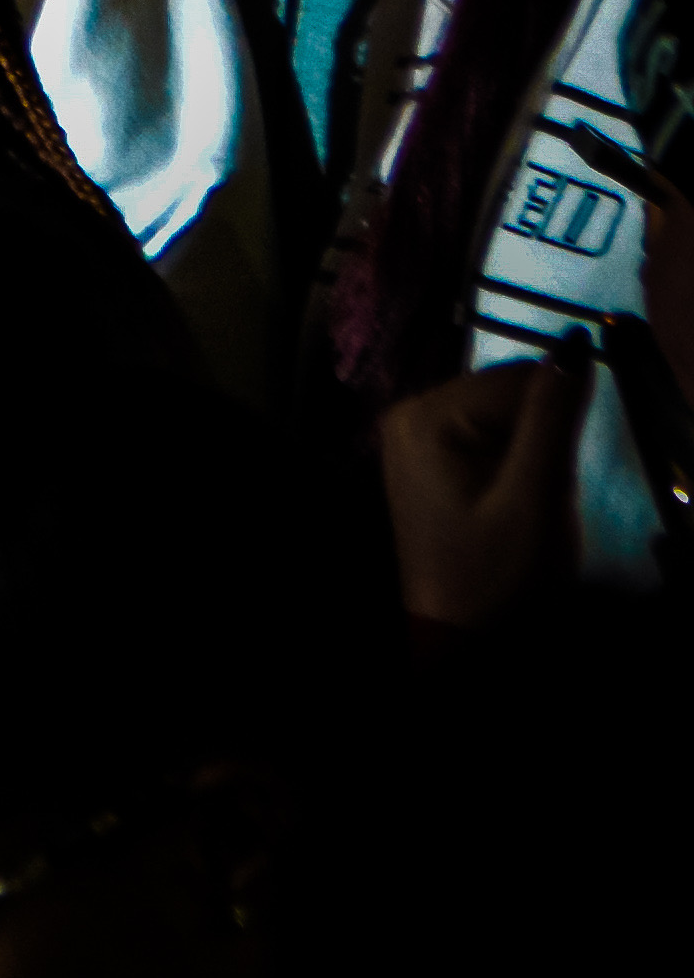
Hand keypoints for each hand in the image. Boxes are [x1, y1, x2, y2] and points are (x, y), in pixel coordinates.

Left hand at [381, 345, 594, 631]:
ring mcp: (412, 436)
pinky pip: (487, 439)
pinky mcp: (428, 460)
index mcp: (423, 415)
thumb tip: (569, 345)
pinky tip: (505, 503)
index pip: (516, 378)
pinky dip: (511, 464)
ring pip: (502, 418)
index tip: (551, 470)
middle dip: (536, 438)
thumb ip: (551, 418)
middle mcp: (407, 413)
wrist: (463, 633)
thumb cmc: (496, 574)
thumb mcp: (534, 496)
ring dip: (527, 454)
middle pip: (504, 395)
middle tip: (531, 493)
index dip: (552, 421)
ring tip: (516, 503)